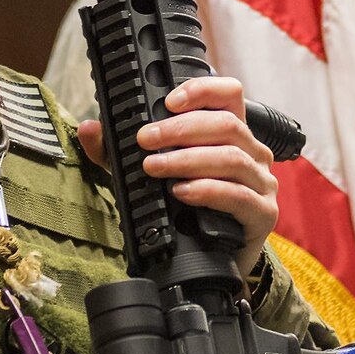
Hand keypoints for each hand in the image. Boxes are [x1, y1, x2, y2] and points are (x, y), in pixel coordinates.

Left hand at [77, 76, 279, 278]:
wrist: (214, 263)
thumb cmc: (189, 213)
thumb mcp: (150, 176)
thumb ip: (119, 153)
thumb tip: (90, 129)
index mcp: (233, 135)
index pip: (229, 95)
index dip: (202, 90)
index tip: (168, 101)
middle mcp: (253, 153)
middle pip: (227, 124)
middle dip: (181, 129)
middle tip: (145, 141)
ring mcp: (262, 183)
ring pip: (232, 157)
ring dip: (188, 159)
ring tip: (155, 168)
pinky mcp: (263, 213)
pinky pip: (238, 195)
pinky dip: (207, 191)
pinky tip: (182, 192)